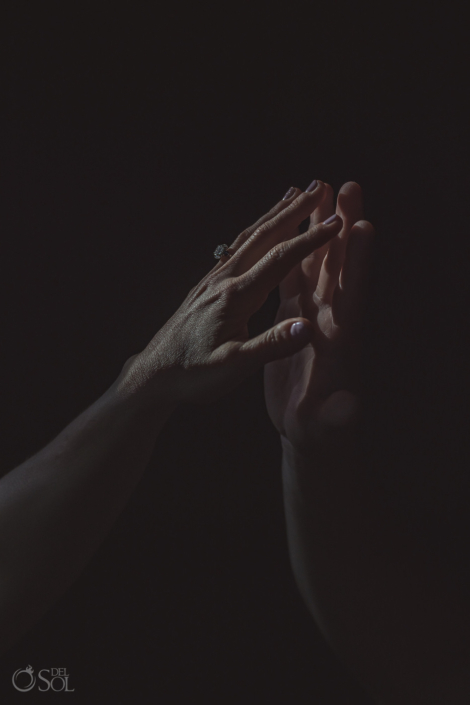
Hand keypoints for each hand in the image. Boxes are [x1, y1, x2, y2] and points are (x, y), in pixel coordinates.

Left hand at [119, 182, 342, 406]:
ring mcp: (213, 280)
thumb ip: (270, 346)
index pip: (279, 259)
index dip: (310, 239)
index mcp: (235, 297)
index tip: (336, 221)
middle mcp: (224, 279)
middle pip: (263, 236)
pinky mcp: (207, 286)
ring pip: (248, 237)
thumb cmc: (193, 374)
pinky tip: (260, 229)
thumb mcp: (233, 367)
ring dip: (273, 214)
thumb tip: (308, 327)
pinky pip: (236, 248)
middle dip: (294, 210)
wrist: (155, 373)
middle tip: (318, 187)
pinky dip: (255, 231)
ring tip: (293, 194)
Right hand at [264, 181, 374, 448]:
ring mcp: (314, 314)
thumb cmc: (320, 430)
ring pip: (317, 263)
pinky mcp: (294, 317)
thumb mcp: (327, 426)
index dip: (360, 263)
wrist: (308, 430)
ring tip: (319, 193)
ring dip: (319, 229)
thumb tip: (349, 408)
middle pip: (340, 265)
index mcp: (341, 339)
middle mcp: (332, 318)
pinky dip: (293, 252)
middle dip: (343, 226)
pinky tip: (288, 230)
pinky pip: (294, 276)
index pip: (354, 295)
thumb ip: (339, 416)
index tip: (365, 227)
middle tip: (348, 187)